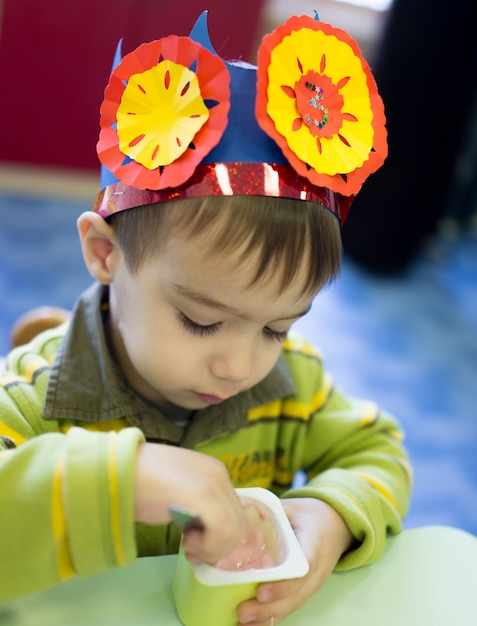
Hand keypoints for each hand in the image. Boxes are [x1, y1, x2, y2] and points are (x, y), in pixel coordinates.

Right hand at [134, 442, 246, 563]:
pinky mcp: (202, 494)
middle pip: (238, 524)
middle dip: (217, 547)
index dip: (219, 537)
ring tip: (187, 545)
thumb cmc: (138, 483)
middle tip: (191, 551)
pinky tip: (185, 541)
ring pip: (234, 530)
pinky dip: (208, 545)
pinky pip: (223, 530)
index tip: (195, 546)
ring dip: (212, 548)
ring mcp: (212, 482)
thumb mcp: (177, 492)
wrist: (114, 471)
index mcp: (214, 472)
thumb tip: (207, 531)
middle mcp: (218, 474)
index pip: (235, 513)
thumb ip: (197, 505)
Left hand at [237, 498, 353, 624]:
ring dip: (268, 618)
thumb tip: (239, 509)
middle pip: (296, 596)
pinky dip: (272, 619)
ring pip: (293, 606)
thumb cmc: (312, 515)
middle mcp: (316, 571)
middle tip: (242, 612)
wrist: (337, 525)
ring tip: (243, 623)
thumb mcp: (294, 508)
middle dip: (269, 608)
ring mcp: (312, 584)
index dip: (283, 584)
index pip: (303, 569)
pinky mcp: (305, 590)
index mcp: (314, 546)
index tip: (261, 590)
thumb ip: (271, 512)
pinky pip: (290, 608)